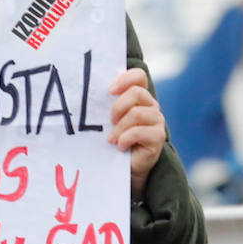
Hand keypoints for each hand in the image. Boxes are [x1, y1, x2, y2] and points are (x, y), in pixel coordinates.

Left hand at [107, 69, 164, 200]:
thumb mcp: (108, 120)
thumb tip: (84, 93)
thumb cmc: (113, 140)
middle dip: (118, 106)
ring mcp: (157, 121)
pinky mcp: (158, 137)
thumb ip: (105, 105)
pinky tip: (120, 146)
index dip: (125, 79)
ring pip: (137, 113)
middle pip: (137, 93)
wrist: (125, 167)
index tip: (109, 90)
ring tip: (112, 139)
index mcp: (139, 97)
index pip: (138, 76)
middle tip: (109, 121)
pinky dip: (126, 138)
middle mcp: (151, 106)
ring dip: (120, 127)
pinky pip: (140, 131)